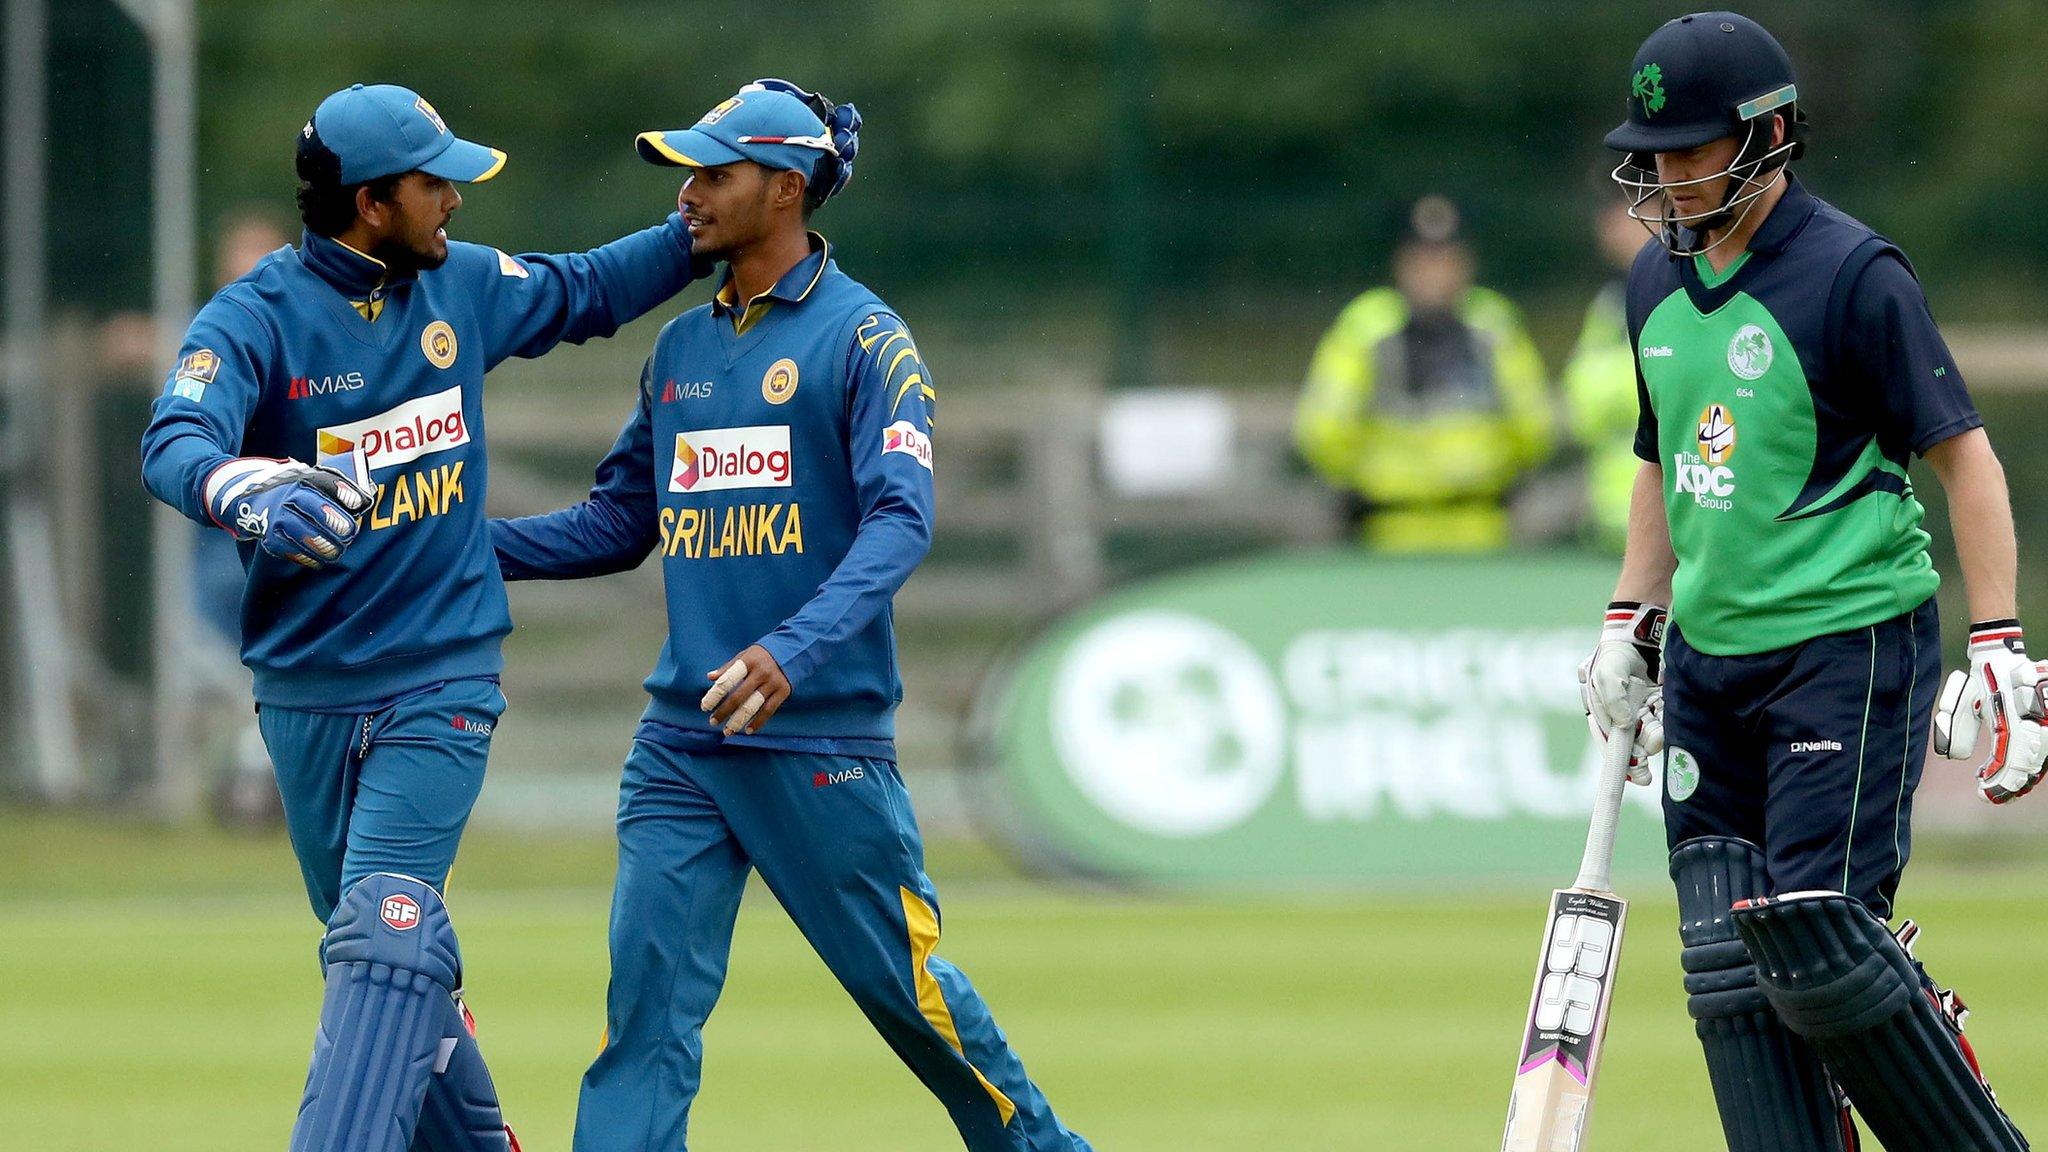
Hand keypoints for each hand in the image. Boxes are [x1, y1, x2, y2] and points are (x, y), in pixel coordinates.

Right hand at [203, 457, 373, 569]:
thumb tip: (367, 498)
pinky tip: (319, 560)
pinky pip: (289, 549)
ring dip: (323, 544)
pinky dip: (306, 557)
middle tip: (349, 532)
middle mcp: (289, 495)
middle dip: (335, 522)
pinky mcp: (269, 535)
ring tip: (336, 551)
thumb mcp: (310, 478)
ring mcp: (277, 516)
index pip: (327, 483)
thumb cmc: (293, 489)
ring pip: (302, 531)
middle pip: (315, 508)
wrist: (248, 496)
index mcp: (304, 479)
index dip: (345, 493)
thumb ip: (336, 486)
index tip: (360, 503)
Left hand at [701, 644, 790, 735]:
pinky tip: (748, 730)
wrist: (794, 651)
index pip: (727, 680)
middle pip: (738, 696)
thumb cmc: (763, 655)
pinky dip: (758, 722)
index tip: (704, 707)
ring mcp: (773, 683)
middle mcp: (761, 672)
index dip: (715, 695)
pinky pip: (768, 710)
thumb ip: (729, 667)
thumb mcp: (745, 655)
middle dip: (724, 711)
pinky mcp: (783, 692)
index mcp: (748, 661)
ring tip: (728, 731)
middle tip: (713, 722)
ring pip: (753, 706)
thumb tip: (710, 677)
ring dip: (738, 721)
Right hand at [1578, 602, 1666, 783]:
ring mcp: (1640, 712)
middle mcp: (1622, 719)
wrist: (1633, 638)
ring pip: (1651, 734)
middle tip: (1649, 762)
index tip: (1638, 778)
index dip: (1623, 765)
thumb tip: (1625, 725)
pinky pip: (1664, 719)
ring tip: (1658, 735)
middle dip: (1642, 754)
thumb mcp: (1606, 676)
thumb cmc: (1612, 658)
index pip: (1611, 747)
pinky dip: (1667, 724)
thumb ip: (1613, 700)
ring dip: (1656, 738)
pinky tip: (1665, 719)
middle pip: (1633, 745)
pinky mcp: (1657, 704)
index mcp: (1603, 718)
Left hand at [1934, 621, 2047, 802]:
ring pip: (2038, 761)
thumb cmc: (1982, 681)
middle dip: (2010, 785)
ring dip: (2018, 778)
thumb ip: (1957, 731)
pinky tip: (2004, 772)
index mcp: (2014, 716)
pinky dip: (2025, 766)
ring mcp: (2045, 721)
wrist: (2001, 658)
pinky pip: (2040, 751)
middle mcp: (2035, 721)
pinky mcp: (2045, 724)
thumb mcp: (1963, 703)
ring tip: (1995, 786)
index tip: (1982, 794)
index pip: (2012, 759)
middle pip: (2030, 765)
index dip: (2000, 782)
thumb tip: (1954, 758)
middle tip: (1988, 795)